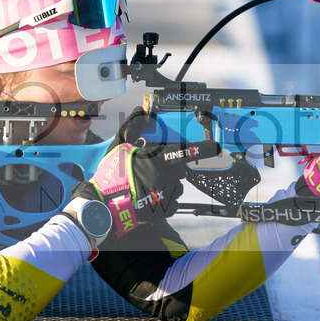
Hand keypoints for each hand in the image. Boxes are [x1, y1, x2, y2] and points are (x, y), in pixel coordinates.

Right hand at [72, 107, 218, 234]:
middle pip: (180, 172)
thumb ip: (132, 126)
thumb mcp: (119, 146)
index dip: (202, 148)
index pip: (184, 152)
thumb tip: (142, 110)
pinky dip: (165, 202)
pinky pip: (173, 204)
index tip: (216, 146)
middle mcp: (164, 177)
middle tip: (155, 172)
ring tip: (150, 187)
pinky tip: (151, 199)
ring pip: (177, 188)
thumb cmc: (111, 174)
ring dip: (168, 186)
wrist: (103, 204)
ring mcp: (164, 195)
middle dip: (173, 171)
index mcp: (156, 160)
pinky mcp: (163, 211)